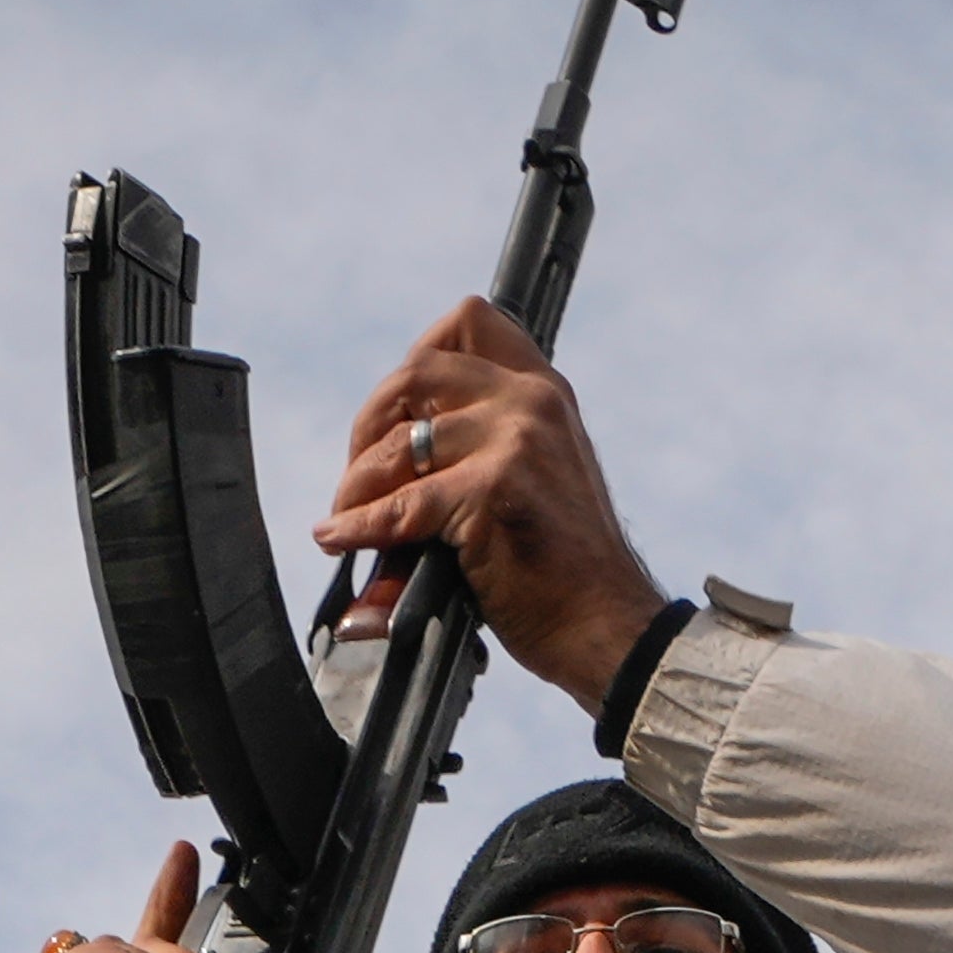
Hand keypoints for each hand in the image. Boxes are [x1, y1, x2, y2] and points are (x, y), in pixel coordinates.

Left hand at [316, 300, 668, 715]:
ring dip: (359, 483)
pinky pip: (400, 505)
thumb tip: (391, 456)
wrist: (608, 630)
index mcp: (544, 392)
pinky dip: (360, 526)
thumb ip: (486, 448)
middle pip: (417, 372)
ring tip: (348, 517)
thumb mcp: (539, 481)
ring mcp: (515, 440)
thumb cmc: (567, 575)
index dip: (416, 357)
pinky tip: (344, 539)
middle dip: (370, 424)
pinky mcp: (493, 490)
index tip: (394, 414)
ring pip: (401, 443)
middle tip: (359, 476)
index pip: (470, 322)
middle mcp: (531, 402)